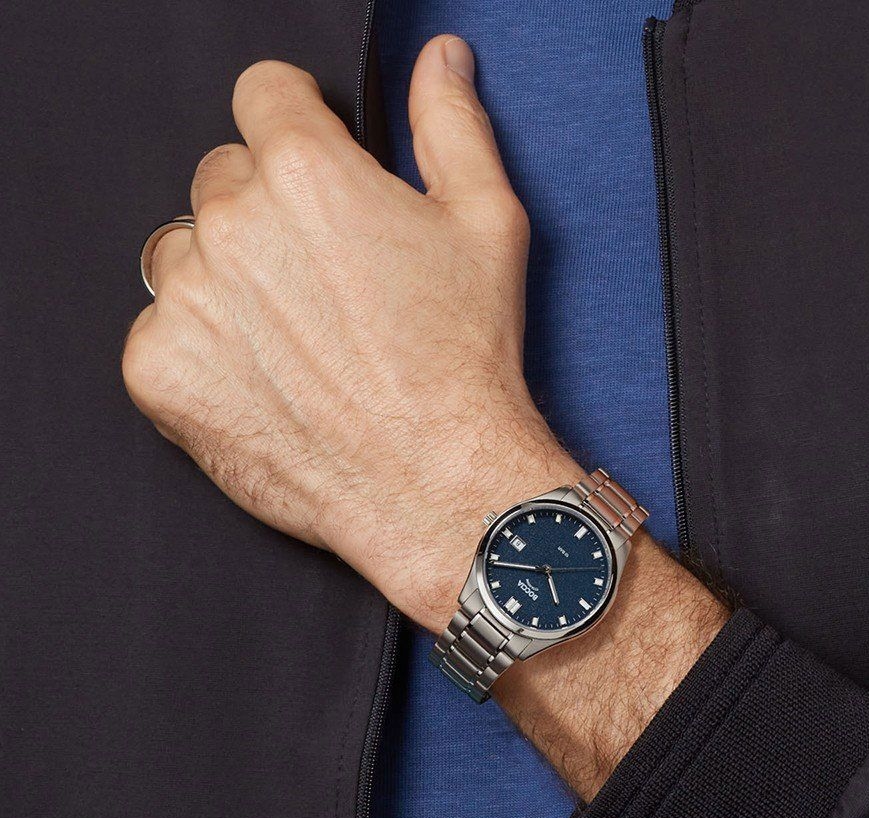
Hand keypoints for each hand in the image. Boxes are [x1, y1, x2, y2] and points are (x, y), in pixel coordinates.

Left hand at [123, 35, 727, 800]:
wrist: (437, 482)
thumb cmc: (466, 360)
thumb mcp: (486, 225)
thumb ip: (450, 125)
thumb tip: (440, 60)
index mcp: (306, 171)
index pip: (263, 96)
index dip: (298, 128)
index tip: (313, 168)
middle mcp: (232, 224)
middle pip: (223, 179)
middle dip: (267, 214)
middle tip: (323, 282)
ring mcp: (188, 300)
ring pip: (184, 255)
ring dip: (226, 280)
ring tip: (294, 338)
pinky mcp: (160, 369)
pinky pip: (162, 330)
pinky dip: (203, 350)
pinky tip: (265, 380)